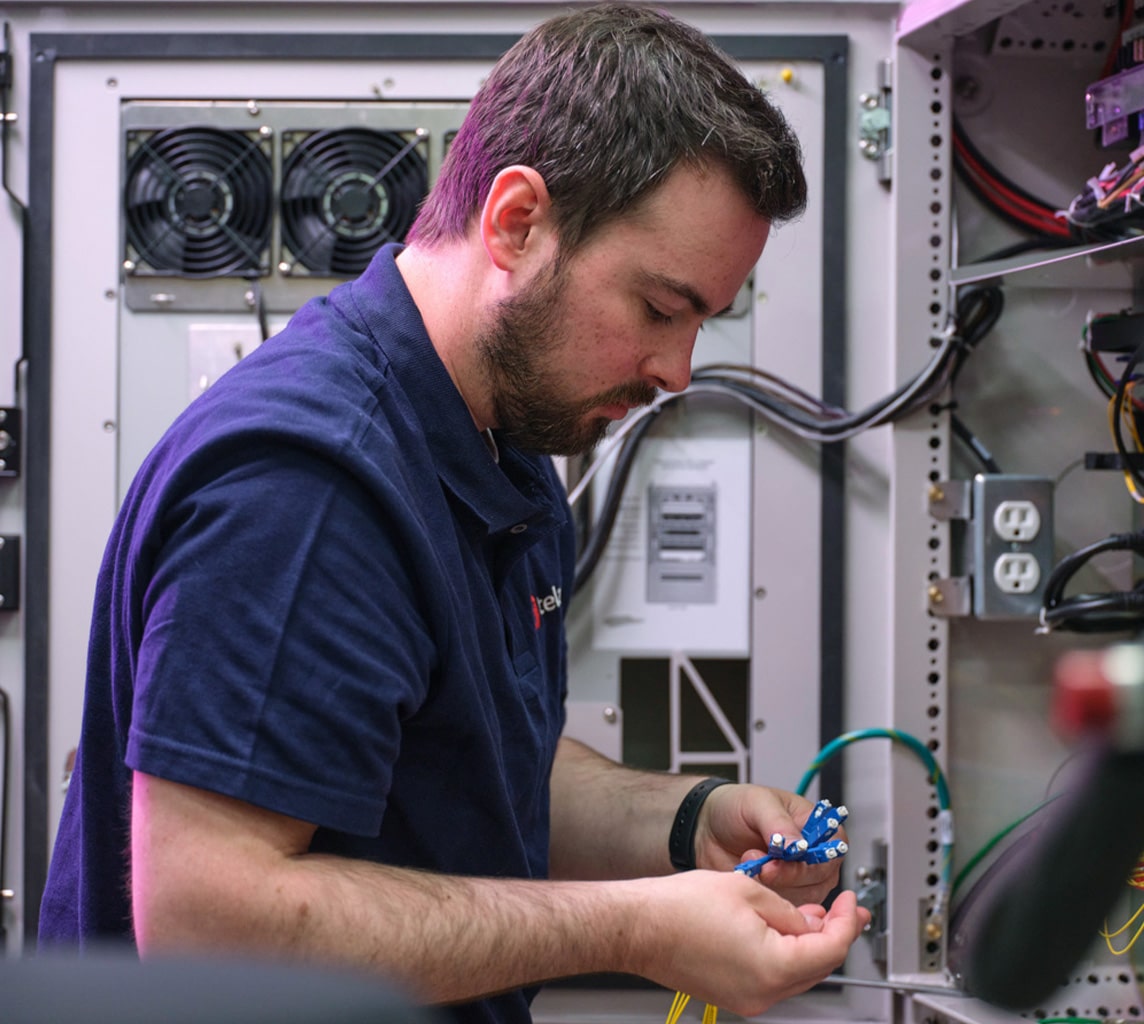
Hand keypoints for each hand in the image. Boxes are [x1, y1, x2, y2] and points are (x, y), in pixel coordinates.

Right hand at [627, 870, 869, 1016]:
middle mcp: (763, 993)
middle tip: (843, 910)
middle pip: (818, 968)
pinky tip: (778, 929)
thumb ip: (789, 910)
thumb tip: (810, 922)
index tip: (852, 903)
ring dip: (808, 945)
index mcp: (773, 967)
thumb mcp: (749, 890)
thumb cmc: (680, 907)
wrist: (639, 927)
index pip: (831, 949)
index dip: (847, 922)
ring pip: (795, 974)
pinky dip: (783, 954)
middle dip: (833, 935)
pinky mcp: (731, 994)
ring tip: (809, 914)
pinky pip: (771, 977)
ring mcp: (746, 999)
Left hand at [692, 784, 845, 904]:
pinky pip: (783, 909)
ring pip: (801, 898)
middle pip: (818, 880)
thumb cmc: (736, 808)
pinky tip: (750, 877)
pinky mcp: (781, 897)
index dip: (809, 860)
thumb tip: (799, 845)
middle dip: (784, 874)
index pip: (831, 853)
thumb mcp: (757, 803)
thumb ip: (778, 823)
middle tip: (759, 861)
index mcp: (818, 828)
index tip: (782, 858)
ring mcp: (799, 881)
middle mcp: (814, 858)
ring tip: (750, 863)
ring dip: (771, 885)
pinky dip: (764, 897)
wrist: (706, 827)